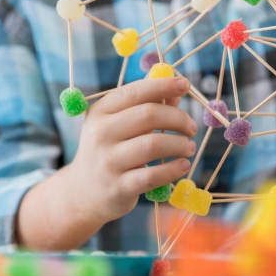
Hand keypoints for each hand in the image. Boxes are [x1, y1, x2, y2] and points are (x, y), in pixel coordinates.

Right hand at [67, 77, 197, 224]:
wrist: (83, 191)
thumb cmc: (109, 150)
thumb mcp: (117, 124)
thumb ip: (145, 106)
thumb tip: (175, 92)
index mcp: (100, 112)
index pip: (135, 92)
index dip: (163, 86)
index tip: (185, 84)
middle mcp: (100, 133)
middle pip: (148, 115)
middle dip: (178, 118)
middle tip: (191, 127)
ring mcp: (108, 161)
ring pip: (154, 145)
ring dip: (180, 144)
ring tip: (189, 147)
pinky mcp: (119, 187)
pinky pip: (154, 175)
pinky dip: (174, 169)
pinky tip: (182, 165)